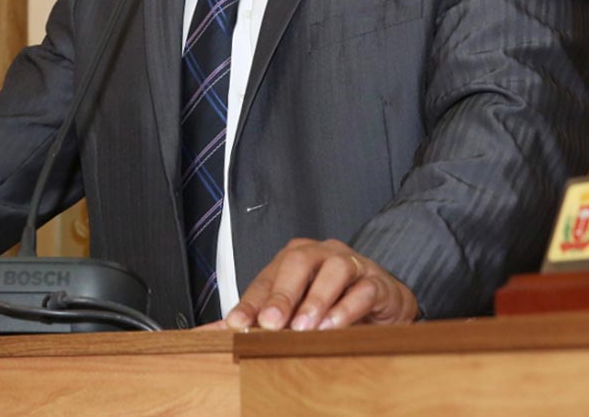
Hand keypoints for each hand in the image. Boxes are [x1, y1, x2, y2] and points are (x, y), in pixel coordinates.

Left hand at [225, 238, 418, 330]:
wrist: (381, 303)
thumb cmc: (331, 303)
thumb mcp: (293, 312)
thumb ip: (254, 321)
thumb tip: (207, 333)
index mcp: (294, 258)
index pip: (267, 277)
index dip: (251, 301)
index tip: (236, 324)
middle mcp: (321, 254)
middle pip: (298, 263)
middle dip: (282, 294)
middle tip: (271, 323)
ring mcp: (351, 264)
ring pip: (333, 271)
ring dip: (316, 300)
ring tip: (303, 328)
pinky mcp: (377, 283)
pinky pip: (363, 290)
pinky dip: (347, 308)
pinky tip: (333, 326)